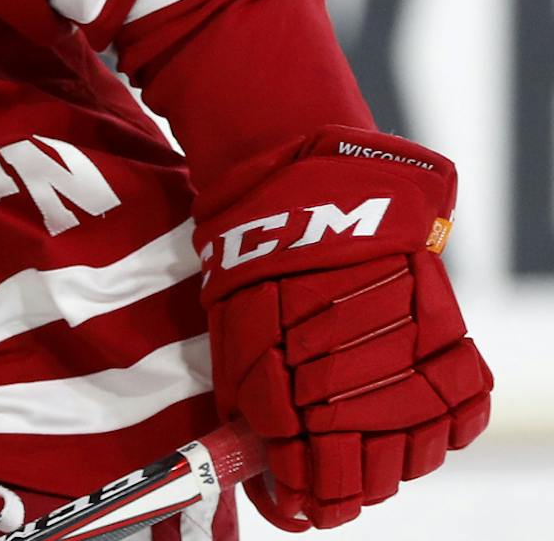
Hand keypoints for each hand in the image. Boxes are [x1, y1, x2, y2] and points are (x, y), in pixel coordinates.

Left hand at [194, 128, 491, 529]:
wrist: (308, 194)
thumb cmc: (259, 269)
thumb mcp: (235, 344)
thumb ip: (255, 416)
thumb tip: (273, 482)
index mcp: (298, 389)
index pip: (316, 477)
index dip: (309, 500)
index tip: (301, 507)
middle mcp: (361, 383)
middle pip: (371, 471)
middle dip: (348, 487)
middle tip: (332, 489)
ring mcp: (412, 359)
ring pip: (419, 449)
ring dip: (394, 465)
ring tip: (371, 461)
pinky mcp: (447, 334)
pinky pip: (464, 408)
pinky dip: (446, 431)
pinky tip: (422, 434)